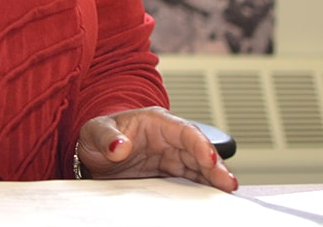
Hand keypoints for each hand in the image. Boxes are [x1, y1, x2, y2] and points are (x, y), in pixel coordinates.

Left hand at [77, 106, 237, 191]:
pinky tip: (214, 200)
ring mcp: (172, 157)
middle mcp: (168, 138)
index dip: (199, 143)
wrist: (95, 155)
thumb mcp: (94, 132)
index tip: (210, 159)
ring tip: (228, 195)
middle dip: (215, 166)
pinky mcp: (171, 175)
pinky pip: (192, 181)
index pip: (184, 130)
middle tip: (228, 184)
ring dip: (214, 180)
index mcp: (155, 122)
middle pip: (198, 151)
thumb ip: (106, 136)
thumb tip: (119, 146)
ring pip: (200, 168)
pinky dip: (204, 189)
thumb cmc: (98, 136)